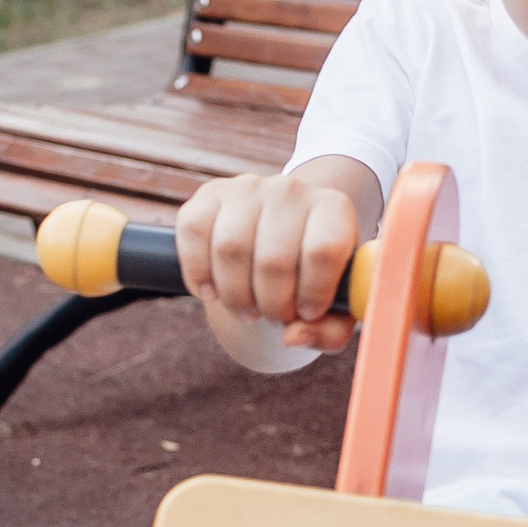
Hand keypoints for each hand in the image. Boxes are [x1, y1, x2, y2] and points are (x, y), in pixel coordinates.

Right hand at [175, 168, 362, 354]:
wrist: (280, 237)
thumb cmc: (312, 276)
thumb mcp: (334, 306)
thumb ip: (328, 331)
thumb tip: (292, 337)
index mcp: (333, 209)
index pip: (323, 251)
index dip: (313, 292)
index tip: (308, 313)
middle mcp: (291, 191)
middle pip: (273, 260)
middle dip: (272, 304)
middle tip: (274, 317)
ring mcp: (247, 188)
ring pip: (230, 249)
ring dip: (235, 295)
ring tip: (247, 309)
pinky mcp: (209, 194)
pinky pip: (193, 233)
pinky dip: (197, 273)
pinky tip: (211, 292)